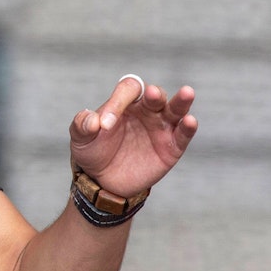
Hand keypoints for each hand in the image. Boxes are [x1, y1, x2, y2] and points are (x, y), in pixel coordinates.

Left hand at [68, 76, 197, 195]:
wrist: (103, 180)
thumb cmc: (92, 151)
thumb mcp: (81, 138)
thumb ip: (82, 124)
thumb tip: (93, 120)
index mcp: (124, 103)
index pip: (128, 89)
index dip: (118, 101)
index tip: (105, 123)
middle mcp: (146, 111)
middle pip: (156, 95)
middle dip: (155, 94)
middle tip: (152, 94)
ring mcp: (160, 128)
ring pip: (175, 110)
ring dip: (181, 102)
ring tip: (187, 92)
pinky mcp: (171, 148)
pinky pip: (182, 135)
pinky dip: (188, 127)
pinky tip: (190, 121)